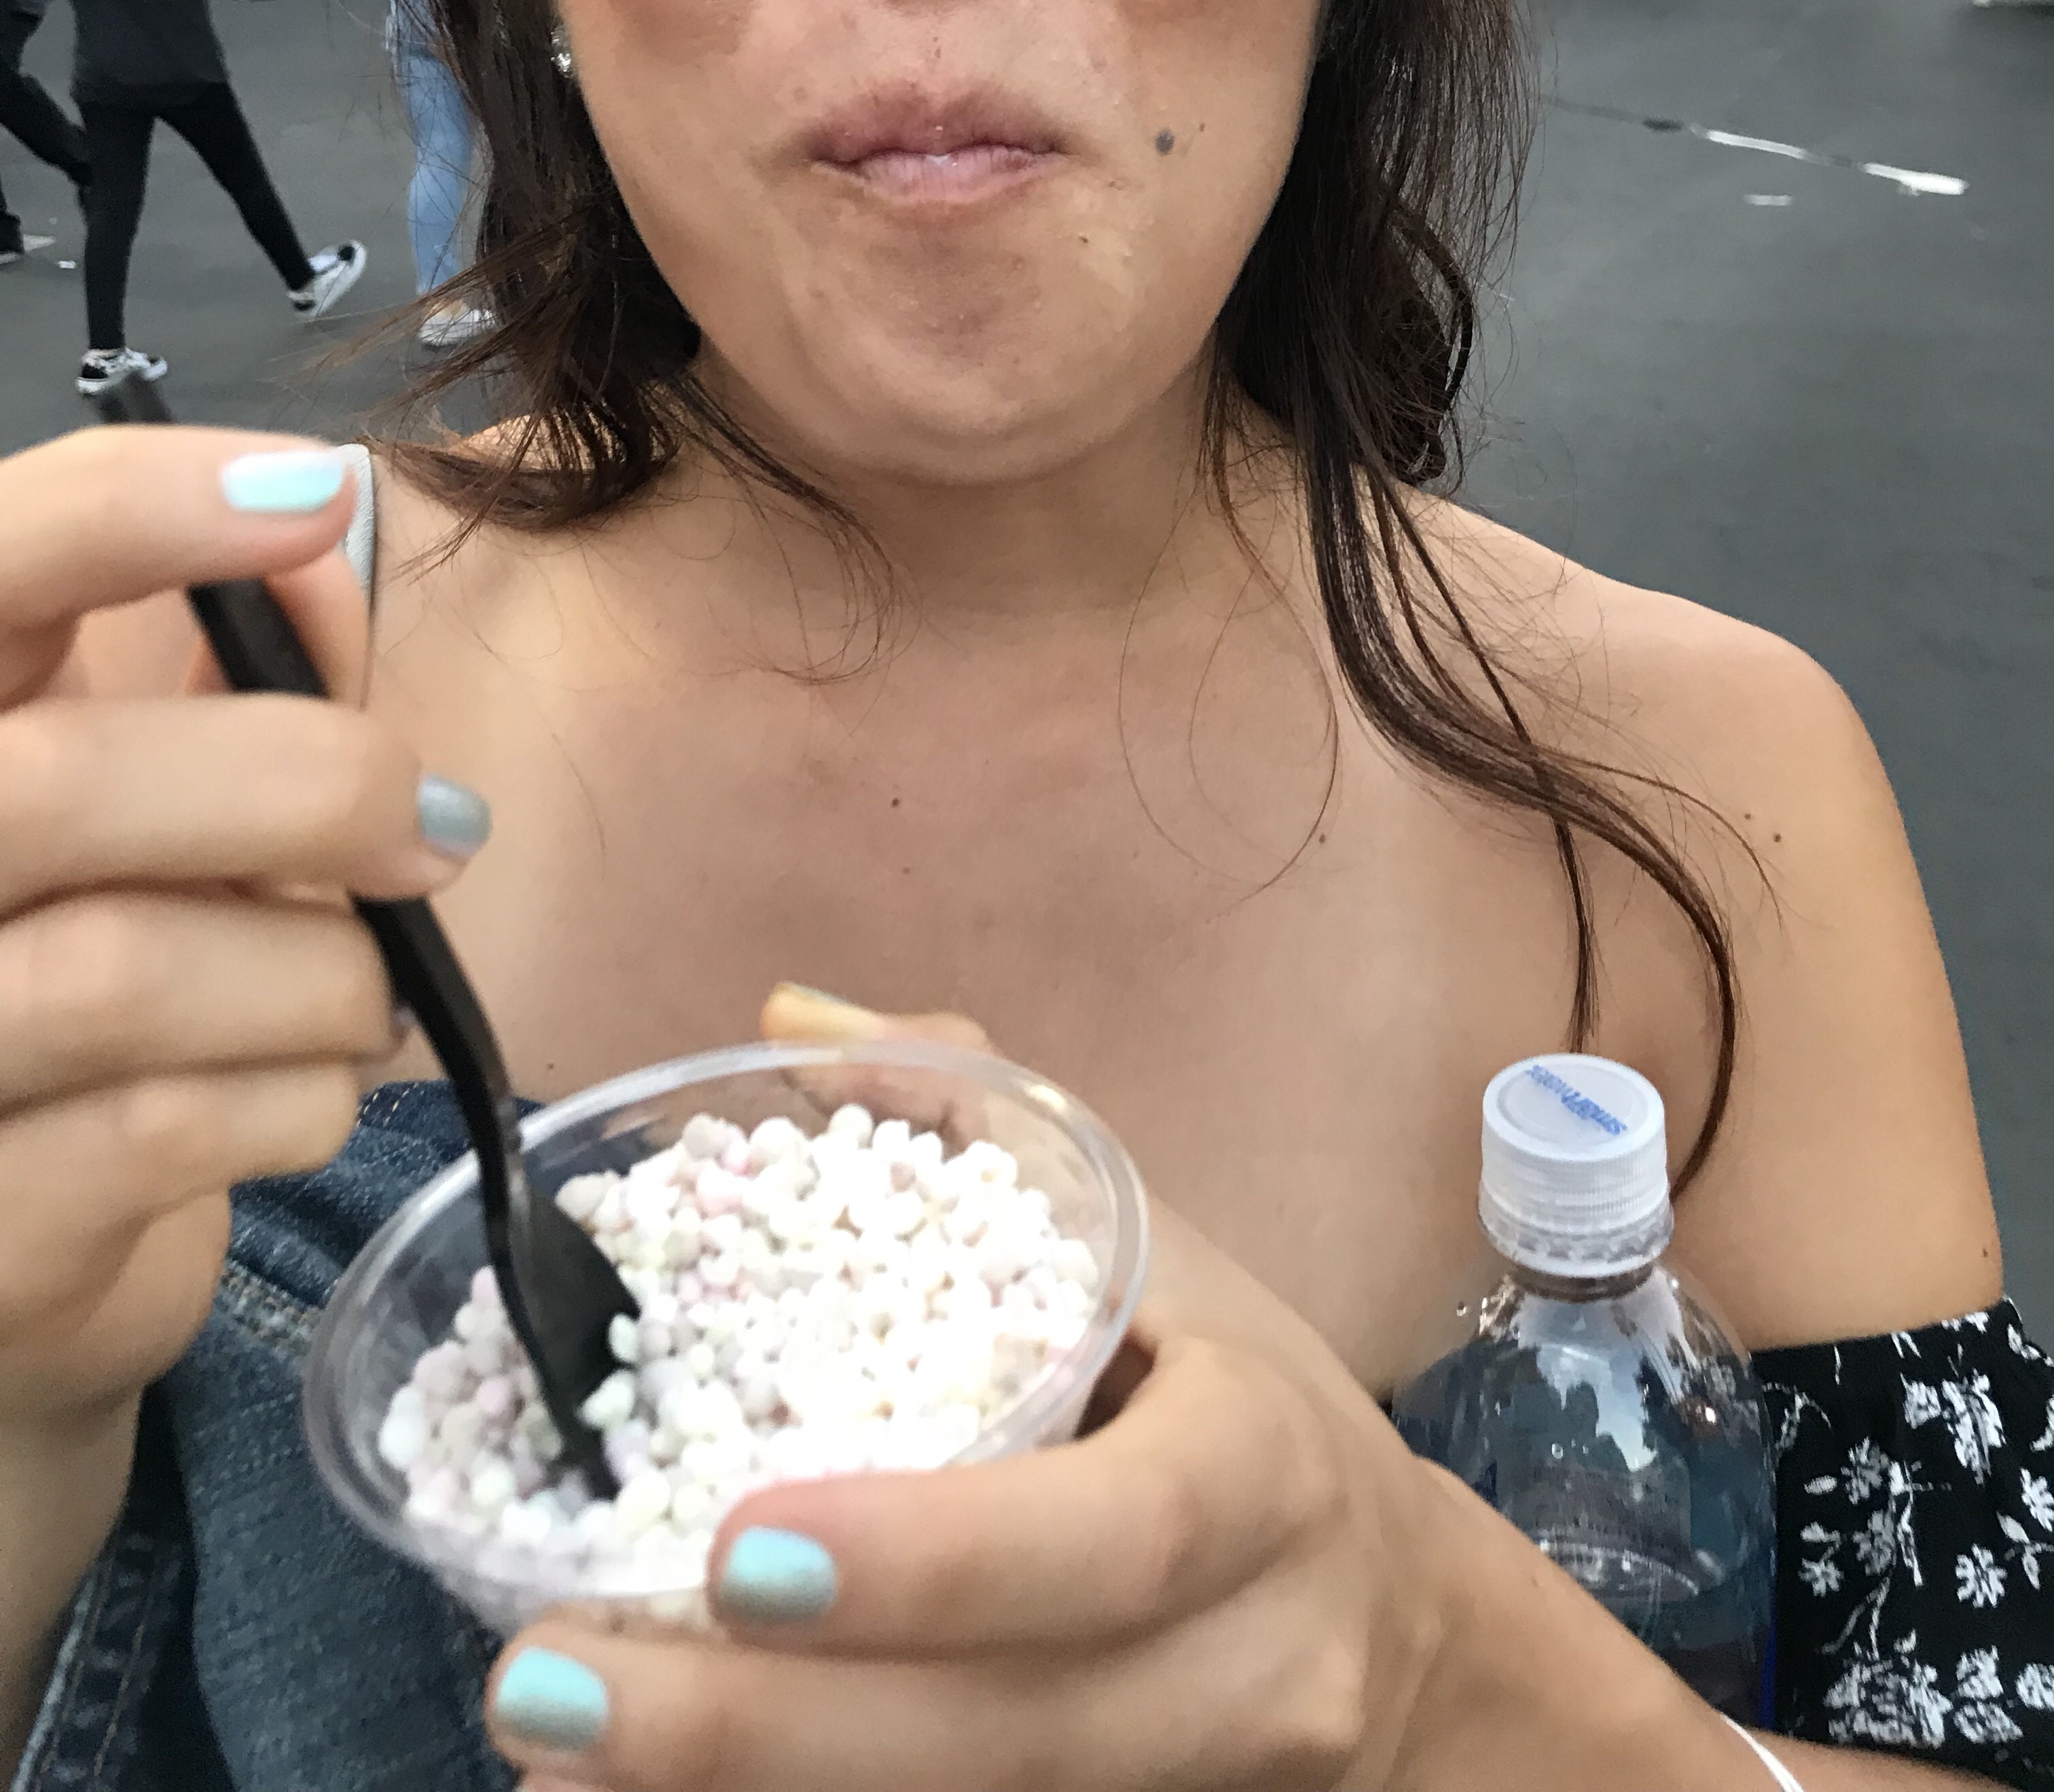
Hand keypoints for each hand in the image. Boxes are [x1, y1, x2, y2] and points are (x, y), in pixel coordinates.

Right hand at [0, 428, 479, 1439]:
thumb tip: (326, 526)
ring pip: (120, 973)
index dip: (132, 511)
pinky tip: (311, 1091)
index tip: (313, 493)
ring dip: (319, 978)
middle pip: (56, 786)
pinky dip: (296, 1101)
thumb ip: (234, 666)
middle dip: (302, 789)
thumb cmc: (89, 967)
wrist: (13, 1251)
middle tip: (435, 831)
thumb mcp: (152, 799)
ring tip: (367, 995)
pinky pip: (161, 1133)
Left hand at [486, 988, 1442, 1791]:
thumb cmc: (1243, 1406)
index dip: (940, 1561)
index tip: (734, 1552)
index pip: (1125, 1534)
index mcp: (1261, 1471)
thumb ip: (984, 1126)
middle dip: (770, 1733)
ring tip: (550, 1752)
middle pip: (1022, 1736)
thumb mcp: (1161, 1250)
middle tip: (547, 1686)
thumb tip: (791, 1025)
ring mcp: (1197, 1790)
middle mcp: (1252, 1661)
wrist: (1405, 1641)